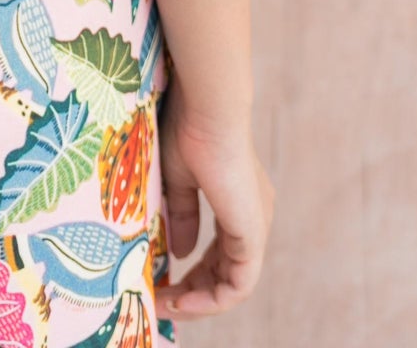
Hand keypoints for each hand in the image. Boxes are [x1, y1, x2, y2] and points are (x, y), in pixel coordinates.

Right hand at [154, 72, 274, 321]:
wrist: (208, 111)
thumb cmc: (188, 130)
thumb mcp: (178, 180)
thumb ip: (182, 216)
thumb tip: (181, 253)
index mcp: (238, 201)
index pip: (220, 251)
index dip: (192, 272)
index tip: (161, 282)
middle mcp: (252, 217)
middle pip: (226, 272)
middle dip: (193, 291)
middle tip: (160, 300)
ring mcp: (256, 227)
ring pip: (233, 284)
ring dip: (199, 300)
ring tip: (166, 305)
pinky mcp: (252, 235)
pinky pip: (238, 285)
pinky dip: (211, 299)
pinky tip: (182, 300)